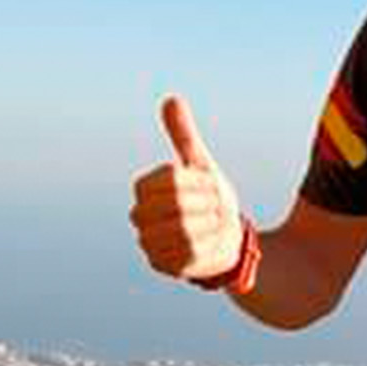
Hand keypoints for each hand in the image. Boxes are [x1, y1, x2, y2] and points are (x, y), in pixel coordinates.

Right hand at [129, 95, 245, 281]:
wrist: (226, 240)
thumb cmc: (210, 199)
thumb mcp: (200, 164)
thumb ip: (183, 136)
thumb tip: (171, 99)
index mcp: (145, 189)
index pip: (171, 178)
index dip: (198, 181)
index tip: (208, 184)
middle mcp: (140, 217)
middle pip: (178, 204)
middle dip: (207, 203)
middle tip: (217, 206)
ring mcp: (150, 243)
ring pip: (184, 229)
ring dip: (210, 224)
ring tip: (215, 223)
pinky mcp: (165, 266)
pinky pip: (191, 253)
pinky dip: (210, 244)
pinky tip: (213, 240)